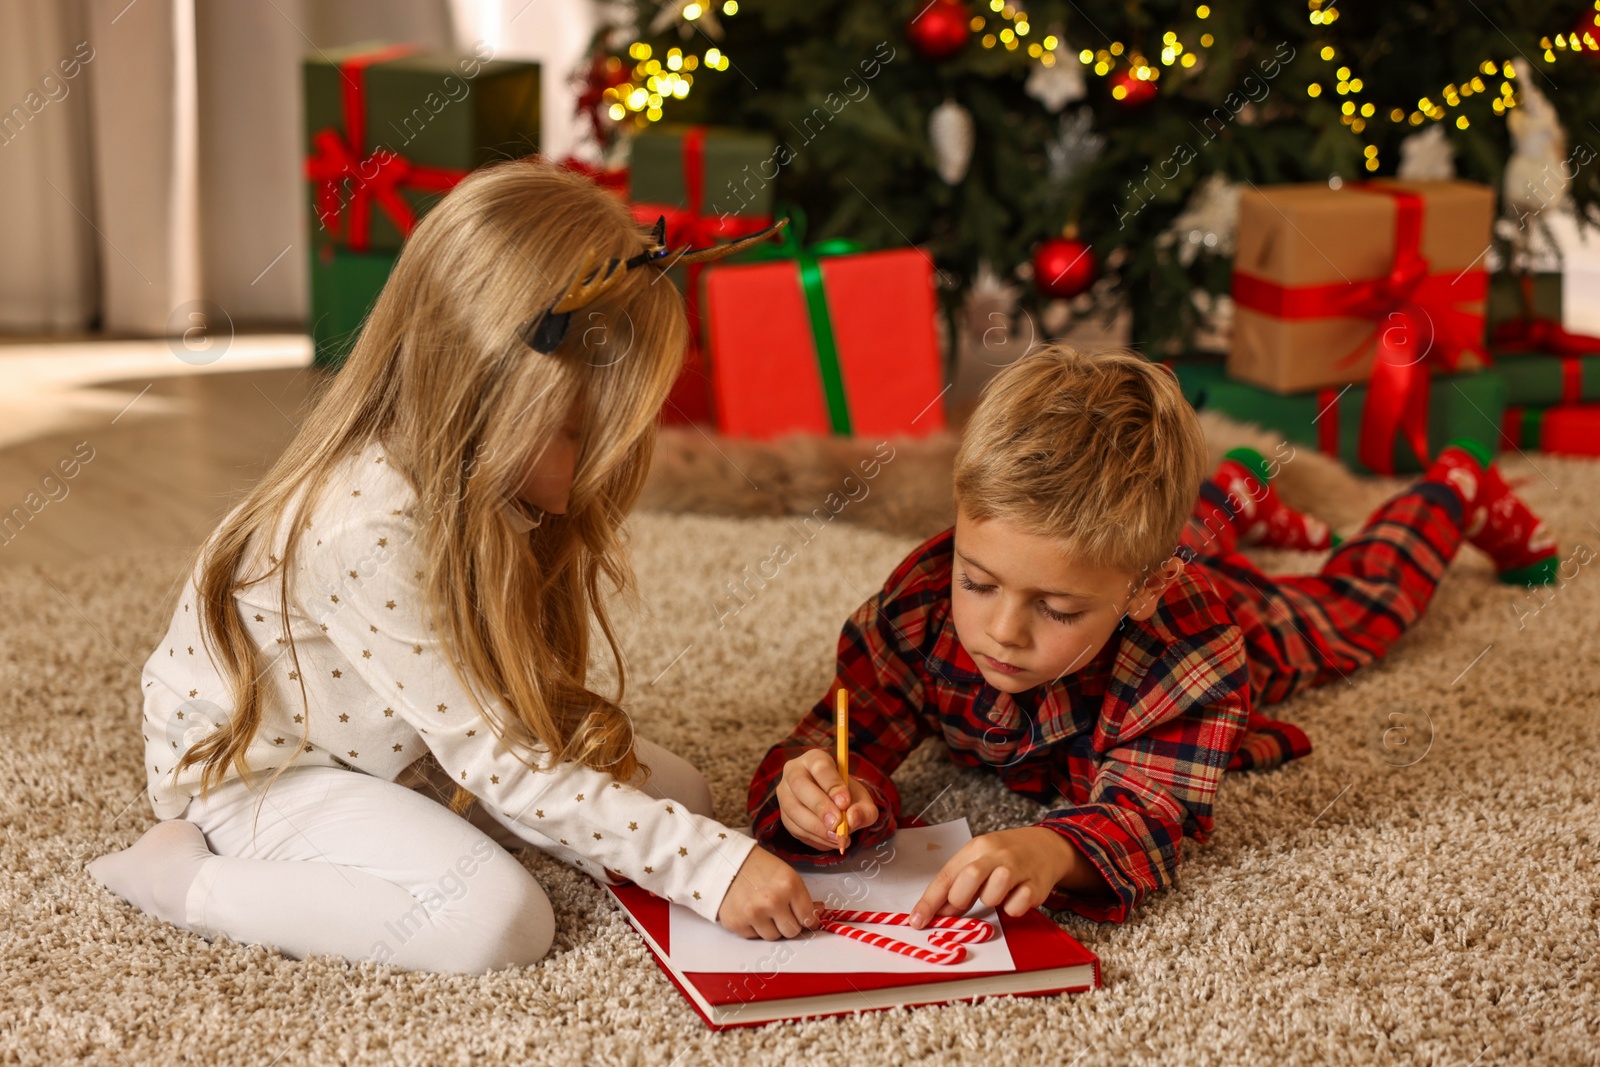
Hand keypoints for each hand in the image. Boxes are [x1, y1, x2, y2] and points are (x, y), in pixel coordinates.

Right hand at [717, 846, 820, 939]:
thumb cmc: (759, 867)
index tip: (804, 917)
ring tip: (762, 909)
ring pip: (773, 937)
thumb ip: (802, 897)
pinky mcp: (736, 923)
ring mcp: (753, 914)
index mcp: (789, 885)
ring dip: (771, 927)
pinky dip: (753, 927)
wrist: (726, 862)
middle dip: (788, 923)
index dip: (807, 919)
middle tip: (779, 911)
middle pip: (792, 931)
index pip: (809, 918)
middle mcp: (773, 901)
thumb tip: (818, 915)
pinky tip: (748, 911)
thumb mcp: (786, 875)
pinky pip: (754, 937)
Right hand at [775, 748, 878, 852]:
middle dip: (819, 806)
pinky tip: (830, 840)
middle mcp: (794, 772)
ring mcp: (785, 794)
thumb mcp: (862, 801)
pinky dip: (814, 837)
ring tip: (838, 836)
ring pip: (793, 809)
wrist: (835, 808)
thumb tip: (851, 819)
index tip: (845, 803)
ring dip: (816, 827)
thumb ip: (863, 809)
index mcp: (815, 759)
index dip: (832, 785)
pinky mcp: (784, 815)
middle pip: (799, 784)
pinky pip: (794, 827)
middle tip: (837, 823)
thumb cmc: (846, 797)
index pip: (820, 767)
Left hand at [909, 827, 1079, 927]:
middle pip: (968, 878)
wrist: (1047, 846)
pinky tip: (1016, 896)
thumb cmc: (1006, 856)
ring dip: (991, 901)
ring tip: (998, 894)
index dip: (929, 901)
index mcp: (976, 848)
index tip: (917, 921)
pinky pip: (1016, 907)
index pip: (946, 876)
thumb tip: (940, 911)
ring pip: (994, 894)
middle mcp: (996, 854)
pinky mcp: (1037, 885)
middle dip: (960, 899)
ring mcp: (1018, 868)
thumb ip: (959, 883)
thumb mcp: (979, 860)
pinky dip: (1012, 908)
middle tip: (965, 904)